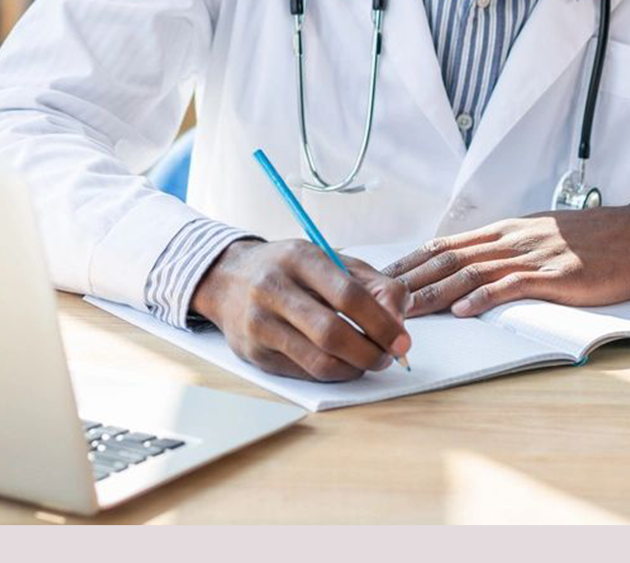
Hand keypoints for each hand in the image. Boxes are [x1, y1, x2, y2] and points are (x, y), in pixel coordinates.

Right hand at [191, 239, 410, 381]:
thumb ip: (373, 284)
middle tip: (388, 356)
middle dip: (371, 352)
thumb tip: (399, 319)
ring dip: (354, 368)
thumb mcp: (331, 260)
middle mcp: (273, 288)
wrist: (227, 278)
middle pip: (333, 333)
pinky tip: (341, 363)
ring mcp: (259, 323)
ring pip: (319, 361)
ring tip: (368, 361)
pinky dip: (332, 373)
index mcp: (299, 257)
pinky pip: (304, 373)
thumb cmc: (289, 269)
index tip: (402, 339)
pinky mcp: (253, 352)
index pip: (348, 295)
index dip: (382, 322)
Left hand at [383, 204, 629, 317]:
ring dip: (435, 292)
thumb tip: (472, 263)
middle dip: (410, 279)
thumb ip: (506, 248)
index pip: (445, 244)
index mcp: (504, 231)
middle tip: (376, 297)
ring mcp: (532, 255)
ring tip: (406, 310)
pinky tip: (464, 310)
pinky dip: (485, 297)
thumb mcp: (539, 236)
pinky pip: (513, 285)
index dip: (410, 261)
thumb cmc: (592, 239)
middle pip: (448, 258)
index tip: (381, 278)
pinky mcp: (556, 273)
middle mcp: (510, 238)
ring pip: (472, 271)